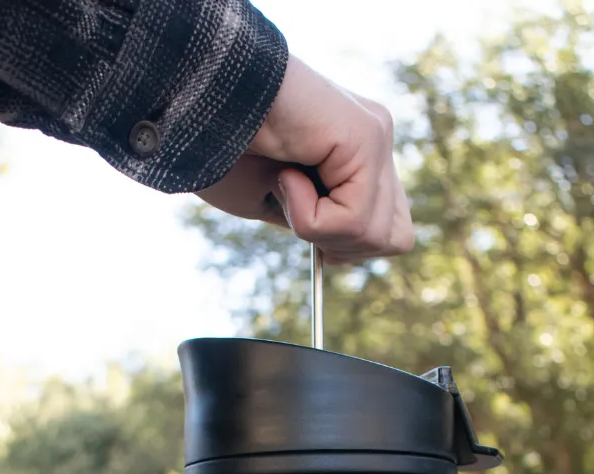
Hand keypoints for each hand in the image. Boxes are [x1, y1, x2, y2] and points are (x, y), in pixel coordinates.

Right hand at [196, 57, 413, 263]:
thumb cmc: (220, 151)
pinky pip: (355, 219)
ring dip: (320, 230)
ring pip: (376, 235)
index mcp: (358, 153)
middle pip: (395, 237)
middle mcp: (375, 139)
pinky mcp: (367, 135)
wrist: (197, 101)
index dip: (349, 245)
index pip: (389, 228)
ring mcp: (375, 134)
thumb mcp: (277, 205)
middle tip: (296, 207)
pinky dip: (311, 218)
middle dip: (342, 245)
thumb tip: (344, 251)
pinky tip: (285, 174)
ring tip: (284, 183)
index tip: (306, 222)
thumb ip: (320, 223)